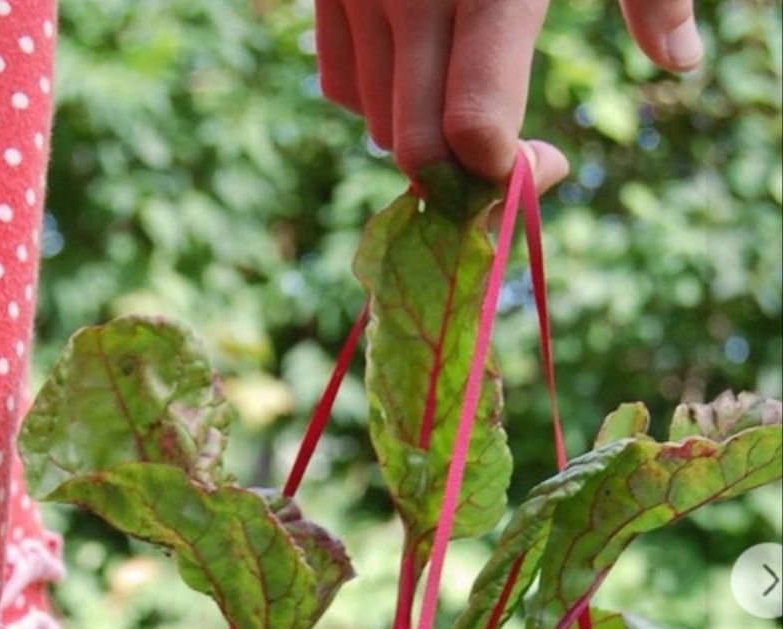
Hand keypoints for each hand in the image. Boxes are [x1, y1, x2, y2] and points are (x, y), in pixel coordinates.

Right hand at [315, 0, 701, 189]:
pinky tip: (422, 69)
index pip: (471, 129)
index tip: (547, 161)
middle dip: (461, 174)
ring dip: (421, 134)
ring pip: (374, 122)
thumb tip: (684, 59)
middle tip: (507, 155)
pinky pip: (339, 81)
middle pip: (414, 146)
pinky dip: (379, 97)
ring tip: (466, 100)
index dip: (504, 173)